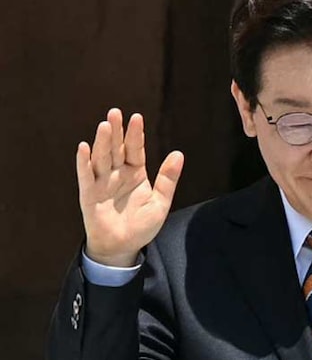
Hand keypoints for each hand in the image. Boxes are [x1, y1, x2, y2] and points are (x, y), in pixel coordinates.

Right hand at [76, 108, 183, 266]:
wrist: (123, 247)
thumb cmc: (142, 225)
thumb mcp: (160, 202)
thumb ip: (168, 179)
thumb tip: (179, 154)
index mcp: (135, 173)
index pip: (135, 149)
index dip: (135, 134)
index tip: (136, 117)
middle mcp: (117, 174)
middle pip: (116, 149)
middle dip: (116, 131)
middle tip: (115, 112)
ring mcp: (102, 183)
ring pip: (101, 158)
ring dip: (102, 142)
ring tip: (104, 125)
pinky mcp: (89, 194)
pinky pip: (86, 176)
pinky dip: (84, 162)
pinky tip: (84, 148)